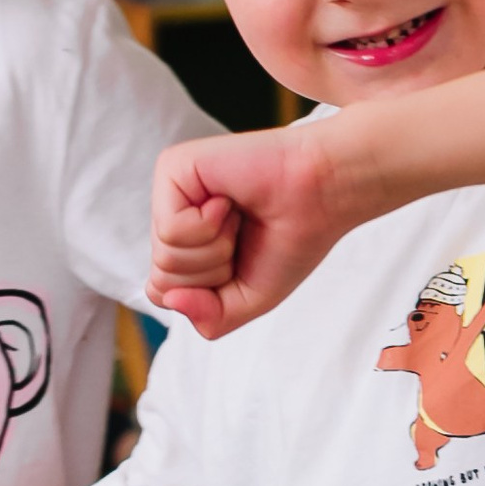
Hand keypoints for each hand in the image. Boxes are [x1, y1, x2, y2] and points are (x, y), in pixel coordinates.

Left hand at [147, 126, 354, 338]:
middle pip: (162, 282)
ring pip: (164, 258)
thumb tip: (171, 301)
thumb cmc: (289, 241)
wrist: (323, 192)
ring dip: (214, 250)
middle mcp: (170, 217)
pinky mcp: (171, 167)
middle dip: (213, 274)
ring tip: (238, 218)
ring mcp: (168, 194)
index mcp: (183, 245)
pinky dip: (207, 227)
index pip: (163, 294)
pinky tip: (227, 202)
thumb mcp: (247, 300)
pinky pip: (170, 229)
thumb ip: (208, 317)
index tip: (240, 262)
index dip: (208, 294)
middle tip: (242, 237)